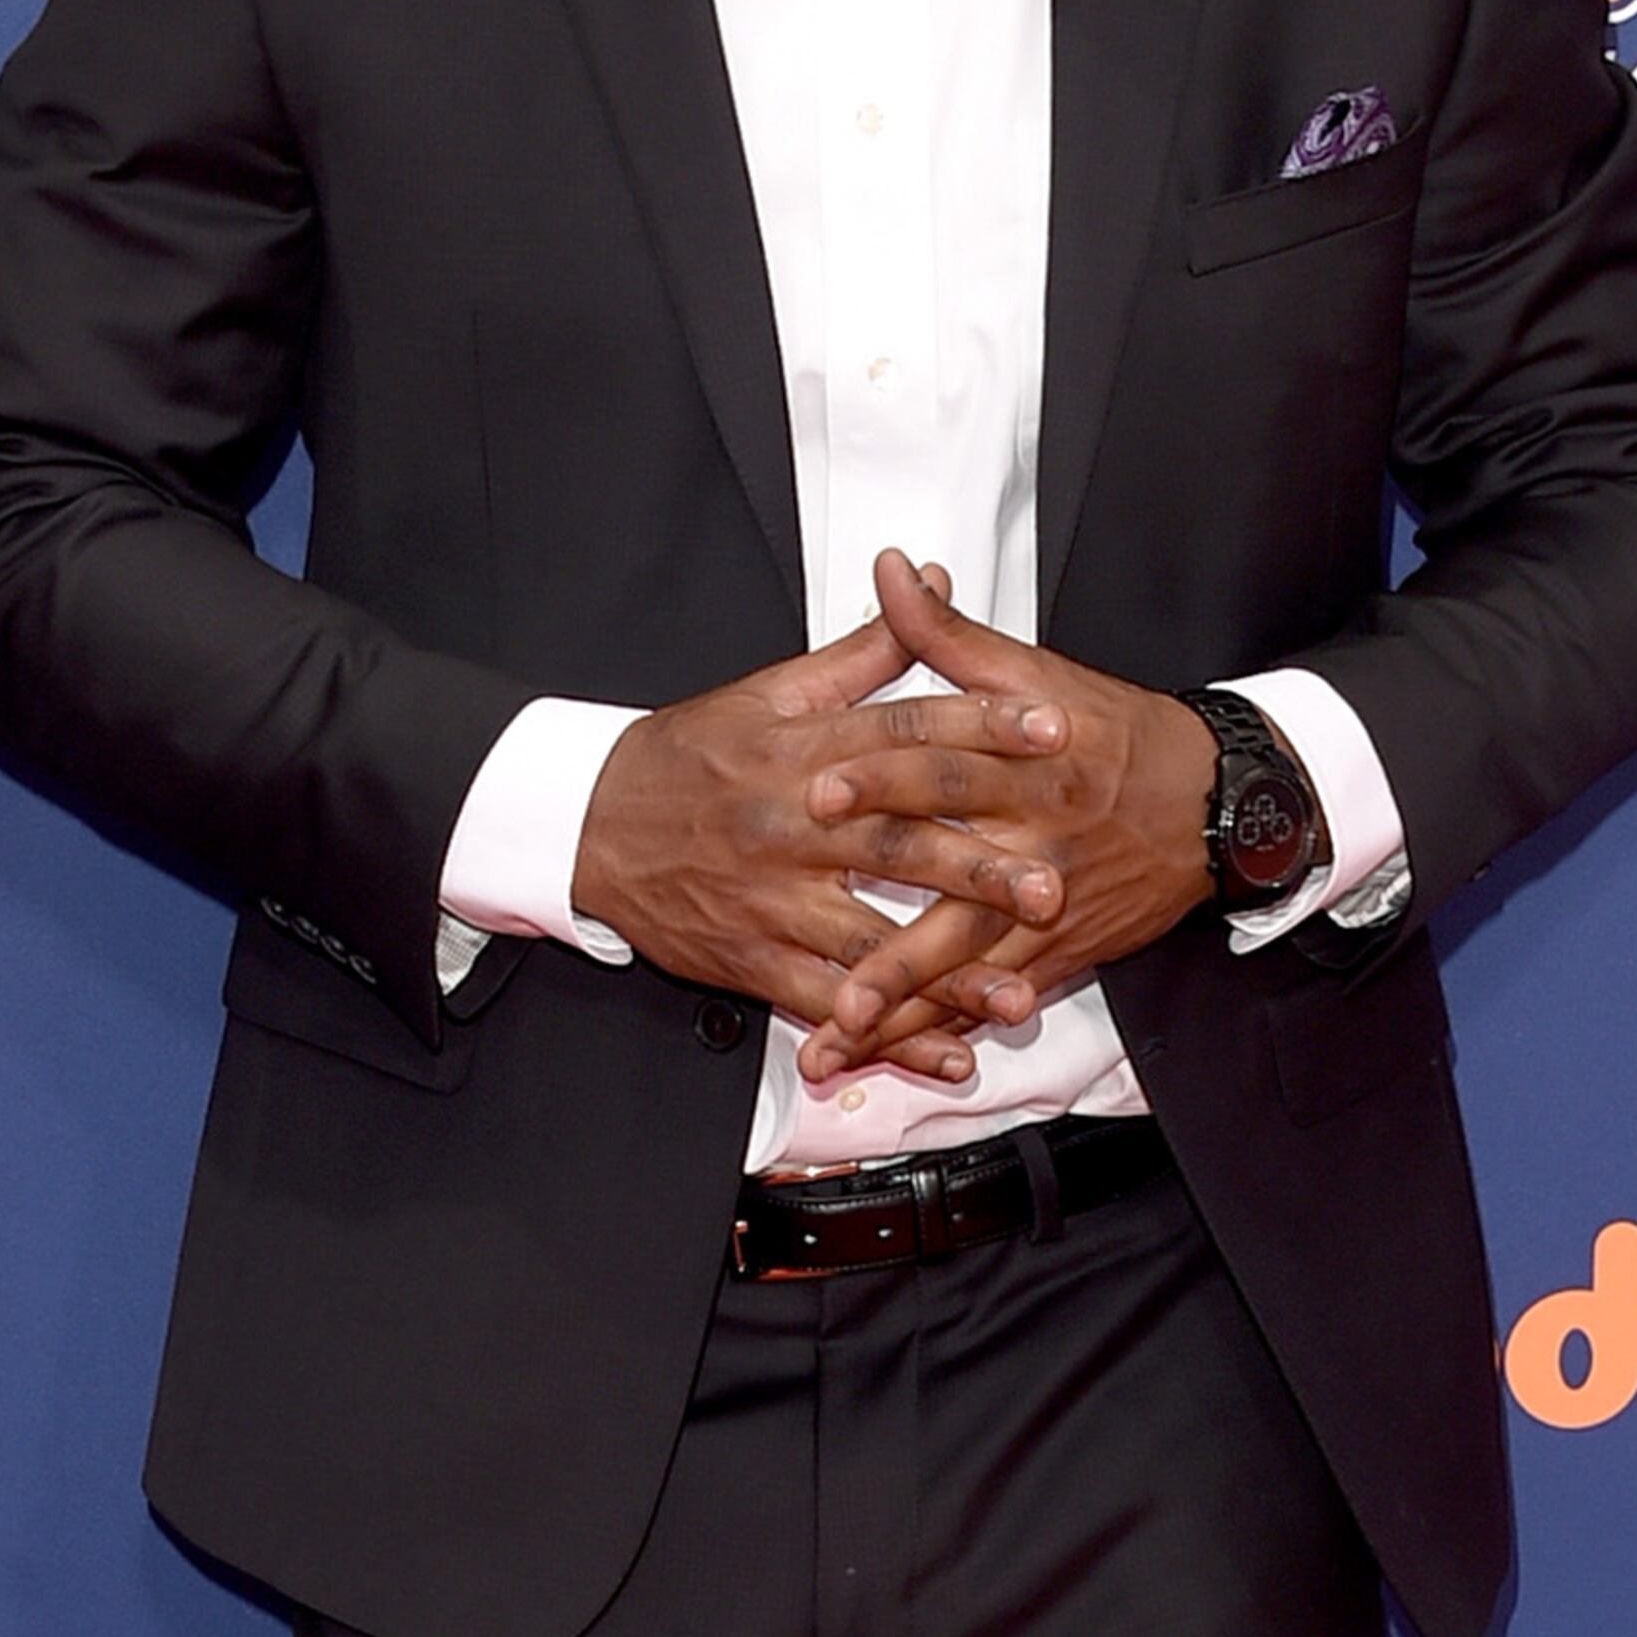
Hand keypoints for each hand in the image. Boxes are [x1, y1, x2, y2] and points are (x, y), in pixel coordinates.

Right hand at [568, 611, 1069, 1078]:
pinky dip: (888, 1034)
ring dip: (947, 975)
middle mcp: (789, 828)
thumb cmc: (682, 758)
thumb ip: (860, 653)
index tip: (1052, 729)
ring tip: (1016, 994)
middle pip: (896, 845)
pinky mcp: (750, 960)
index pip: (902, 731)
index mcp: (799, 753)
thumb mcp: (766, 694)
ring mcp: (769, 902)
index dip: (981, 727)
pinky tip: (947, 1052)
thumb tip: (924, 584)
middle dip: (979, 869)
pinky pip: (828, 1004)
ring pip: (870, 941)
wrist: (583, 825)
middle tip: (1053, 885)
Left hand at [790, 556, 1215, 1091]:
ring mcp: (1050, 909)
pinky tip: (893, 1060)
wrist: (1219, 804)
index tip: (814, 789)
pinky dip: (946, 1029)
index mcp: (1029, 767)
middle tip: (826, 969)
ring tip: (840, 1036)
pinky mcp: (1060, 951)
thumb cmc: (1118, 735)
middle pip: (956, 900)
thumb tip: (894, 572)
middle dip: (893, 943)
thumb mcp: (1040, 673)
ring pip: (969, 967)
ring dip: (904, 1008)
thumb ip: (951, 634)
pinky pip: (995, 995)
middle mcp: (1039, 846)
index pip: (947, 769)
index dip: (881, 778)